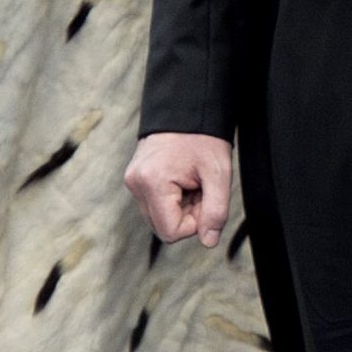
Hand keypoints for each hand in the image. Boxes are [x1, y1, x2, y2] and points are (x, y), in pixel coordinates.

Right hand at [124, 132, 233, 248]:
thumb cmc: (204, 138)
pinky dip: (172, 198)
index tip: (205, 199)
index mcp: (152, 183)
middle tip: (201, 189)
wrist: (187, 109)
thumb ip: (216, 211)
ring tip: (192, 181)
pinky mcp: (135, 179)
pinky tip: (182, 179)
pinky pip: (155, 204)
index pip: (170, 232)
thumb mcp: (219, 174)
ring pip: (159, 217)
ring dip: (180, 207)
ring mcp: (132, 181)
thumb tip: (209, 242)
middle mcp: (135, 184)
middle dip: (187, 216)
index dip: (194, 224)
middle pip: (163, 227)